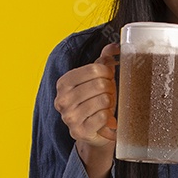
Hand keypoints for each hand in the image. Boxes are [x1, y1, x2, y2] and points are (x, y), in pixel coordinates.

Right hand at [54, 43, 118, 177]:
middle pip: (100, 84)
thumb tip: (115, 46)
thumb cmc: (96, 102)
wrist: (94, 131)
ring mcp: (69, 116)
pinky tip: (105, 119)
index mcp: (64, 82)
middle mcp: (62, 99)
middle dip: (109, 90)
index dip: (107, 73)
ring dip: (109, 104)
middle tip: (107, 96)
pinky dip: (108, 117)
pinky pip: (103, 116)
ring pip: (102, 100)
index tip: (107, 79)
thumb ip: (104, 61)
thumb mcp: (97, 80)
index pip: (94, 69)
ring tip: (105, 107)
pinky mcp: (79, 131)